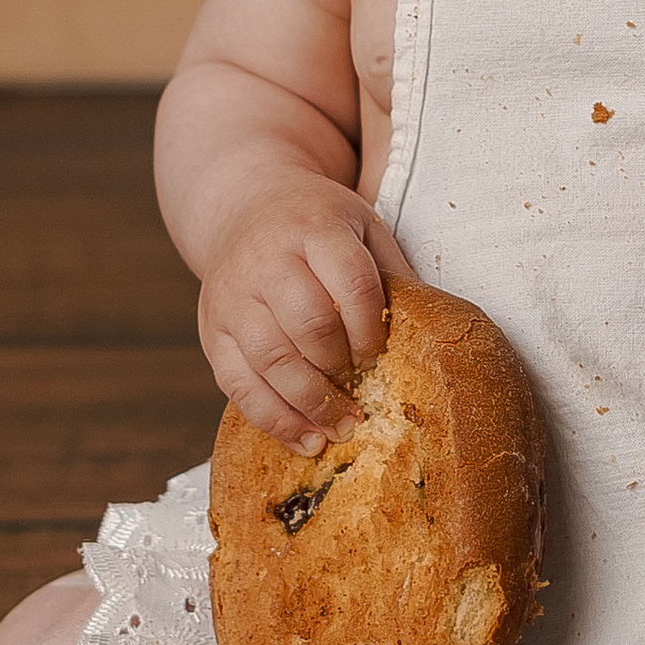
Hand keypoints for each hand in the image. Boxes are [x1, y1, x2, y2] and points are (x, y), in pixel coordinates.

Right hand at [195, 177, 398, 453]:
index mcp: (313, 228)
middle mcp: (266, 260)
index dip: (372, 327)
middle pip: (309, 325)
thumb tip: (433, 329)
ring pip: (271, 361)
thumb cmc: (314, 223)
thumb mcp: (360, 224)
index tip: (381, 354)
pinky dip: (273, 419)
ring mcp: (232, 297)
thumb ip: (391, 270)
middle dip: (342, 368)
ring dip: (311, 403)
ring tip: (343, 427)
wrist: (243, 207)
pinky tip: (305, 438)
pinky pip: (238, 385)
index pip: (351, 282)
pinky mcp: (211, 330)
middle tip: (365, 396)